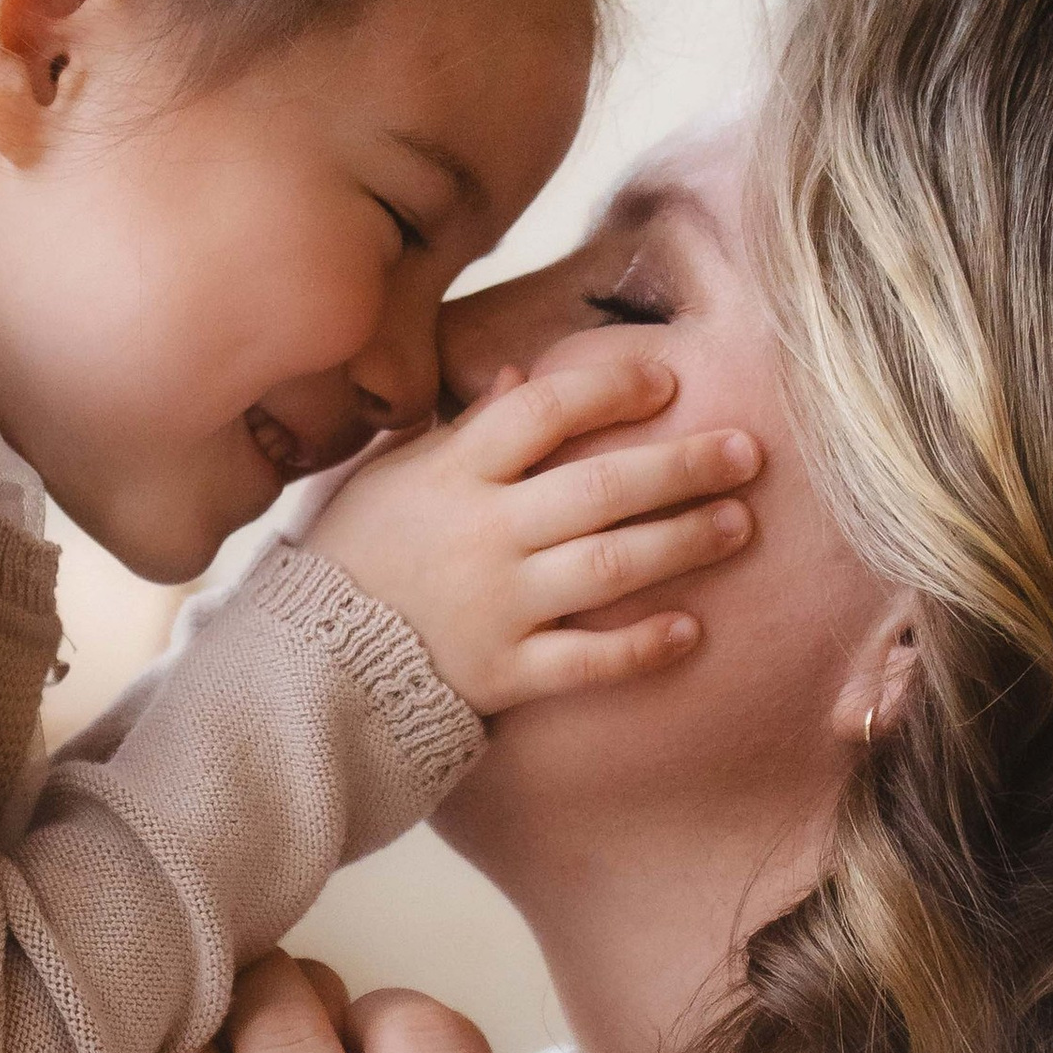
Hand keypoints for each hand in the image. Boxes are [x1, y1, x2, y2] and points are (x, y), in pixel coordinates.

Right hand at [305, 342, 759, 714]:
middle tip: (748, 452)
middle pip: (599, 487)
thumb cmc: (353, 556)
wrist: (303, 666)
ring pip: (609, 567)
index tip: (669, 382)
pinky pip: (588, 661)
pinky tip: (691, 630)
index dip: (612, 390)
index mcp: (453, 472)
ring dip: (683, 542)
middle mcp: (482, 533)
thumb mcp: (390, 476)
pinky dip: (642, 647)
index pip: (544, 411)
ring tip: (739, 524)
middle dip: (681, 465)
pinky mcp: (505, 674)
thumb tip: (521, 378)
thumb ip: (459, 430)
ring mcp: (497, 605)